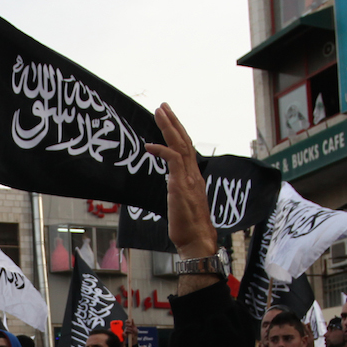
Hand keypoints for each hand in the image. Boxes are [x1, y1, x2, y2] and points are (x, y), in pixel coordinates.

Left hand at [142, 103, 216, 261]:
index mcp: (194, 177)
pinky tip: (149, 146)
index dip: (178, 133)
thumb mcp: (181, 203)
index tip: (169, 120)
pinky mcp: (181, 185)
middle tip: (163, 107)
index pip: (187, 149)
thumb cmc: (189, 227)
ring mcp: (189, 179)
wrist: (197, 239)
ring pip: (180, 145)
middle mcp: (194, 174)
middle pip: (184, 141)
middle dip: (173, 122)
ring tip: (159, 112)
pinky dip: (161, 150)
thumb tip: (170, 184)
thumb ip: (177, 189)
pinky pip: (173, 160)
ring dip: (169, 127)